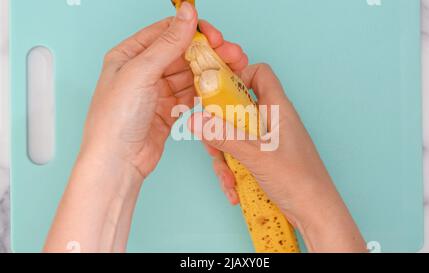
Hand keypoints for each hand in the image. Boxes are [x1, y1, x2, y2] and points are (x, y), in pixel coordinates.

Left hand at [45, 2, 249, 251]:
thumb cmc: (115, 119)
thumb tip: (187, 12)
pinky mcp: (168, 110)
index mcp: (129, 55)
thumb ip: (167, 43)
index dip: (192, 30)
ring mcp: (156, 91)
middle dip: (207, 52)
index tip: (215, 36)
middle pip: (182, 53)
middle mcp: (143, 70)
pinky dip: (204, 91)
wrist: (117, 163)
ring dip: (210, 72)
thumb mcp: (140, 73)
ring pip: (189, 74)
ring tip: (232, 71)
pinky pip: (190, 94)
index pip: (166, 32)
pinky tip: (218, 90)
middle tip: (231, 54)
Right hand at [189, 64, 366, 251]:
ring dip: (224, 158)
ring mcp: (267, 142)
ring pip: (234, 136)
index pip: (259, 74)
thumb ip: (225, 136)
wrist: (317, 215)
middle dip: (220, 129)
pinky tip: (234, 190)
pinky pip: (240, 156)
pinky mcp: (264, 160)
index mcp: (278, 109)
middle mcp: (272, 121)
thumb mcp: (257, 156)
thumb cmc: (299, 182)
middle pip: (237, 108)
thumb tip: (196, 119)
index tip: (215, 95)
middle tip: (213, 147)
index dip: (237, 77)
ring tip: (228, 180)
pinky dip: (233, 172)